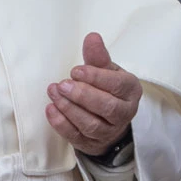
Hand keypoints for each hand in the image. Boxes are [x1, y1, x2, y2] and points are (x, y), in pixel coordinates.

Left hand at [45, 32, 142, 156]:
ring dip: (70, 109)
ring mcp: (108, 131)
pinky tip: (50, 109)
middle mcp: (124, 113)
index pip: (117, 85)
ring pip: (91, 124)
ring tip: (54, 93)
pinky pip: (77, 137)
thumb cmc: (106, 88)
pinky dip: (62, 124)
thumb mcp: (106, 70)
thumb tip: (92, 37)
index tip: (75, 71)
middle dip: (82, 95)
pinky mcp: (91, 143)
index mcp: (130, 90)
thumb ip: (98, 56)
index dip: (96, 78)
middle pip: (107, 107)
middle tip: (63, 84)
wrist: (108, 119)